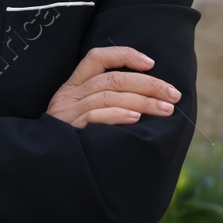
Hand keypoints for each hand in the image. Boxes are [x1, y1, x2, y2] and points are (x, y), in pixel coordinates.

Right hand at [45, 45, 182, 128]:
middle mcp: (68, 95)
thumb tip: (150, 95)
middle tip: (173, 95)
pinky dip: (118, 115)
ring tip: (165, 110)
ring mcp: (67, 112)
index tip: (151, 64)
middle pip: (111, 79)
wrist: (50, 167)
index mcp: (73, 86)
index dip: (125, 55)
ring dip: (142, 101)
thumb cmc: (75, 140)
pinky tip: (136, 119)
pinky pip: (94, 117)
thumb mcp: (84, 114)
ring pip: (107, 96)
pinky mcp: (68, 130)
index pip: (97, 58)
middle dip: (148, 85)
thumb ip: (107, 101)